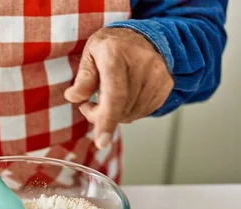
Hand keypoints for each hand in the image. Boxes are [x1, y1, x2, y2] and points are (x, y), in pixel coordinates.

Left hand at [64, 28, 173, 148]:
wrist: (147, 35)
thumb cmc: (114, 45)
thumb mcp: (91, 53)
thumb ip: (83, 77)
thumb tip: (74, 97)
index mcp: (116, 55)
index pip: (114, 95)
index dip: (106, 120)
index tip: (101, 142)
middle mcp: (142, 65)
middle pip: (120, 109)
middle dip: (100, 116)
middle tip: (90, 104)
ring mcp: (157, 77)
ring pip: (130, 114)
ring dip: (115, 114)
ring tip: (107, 97)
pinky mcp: (165, 87)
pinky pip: (142, 112)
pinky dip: (128, 110)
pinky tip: (124, 96)